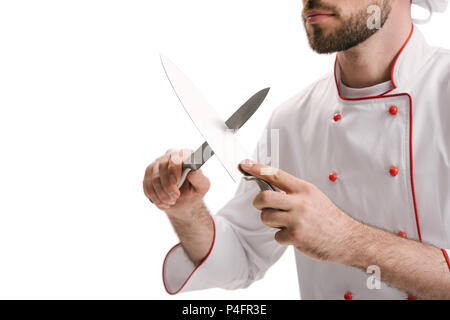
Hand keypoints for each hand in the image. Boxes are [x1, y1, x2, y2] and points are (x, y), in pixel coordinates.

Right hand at [143, 149, 209, 215]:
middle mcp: (171, 155)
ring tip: (171, 201)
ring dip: (162, 194)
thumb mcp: (202, 187)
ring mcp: (158, 163)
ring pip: (154, 178)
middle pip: (163, 165)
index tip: (175, 182)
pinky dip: (156, 197)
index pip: (177, 155)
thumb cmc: (194, 191)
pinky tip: (163, 202)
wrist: (183, 202)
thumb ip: (199, 177)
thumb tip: (193, 169)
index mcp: (186, 154)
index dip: (174, 168)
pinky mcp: (149, 172)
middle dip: (168, 185)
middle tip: (176, 196)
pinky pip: (148, 186)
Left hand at [239, 159, 361, 264]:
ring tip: (284, 223)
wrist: (347, 237)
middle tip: (262, 205)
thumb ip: (293, 191)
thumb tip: (270, 186)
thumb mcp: (313, 196)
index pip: (276, 174)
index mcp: (304, 189)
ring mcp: (297, 219)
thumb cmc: (328, 217)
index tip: (245, 164)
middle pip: (264, 197)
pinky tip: (294, 235)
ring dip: (271, 221)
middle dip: (258, 202)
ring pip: (266, 217)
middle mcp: (300, 202)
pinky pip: (276, 236)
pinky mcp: (296, 236)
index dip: (257, 168)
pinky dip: (282, 237)